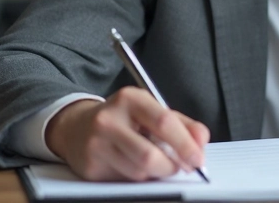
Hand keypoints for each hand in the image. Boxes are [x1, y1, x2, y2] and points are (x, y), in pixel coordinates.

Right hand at [45, 88, 210, 181]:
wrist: (77, 127)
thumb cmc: (124, 119)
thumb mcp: (152, 111)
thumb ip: (182, 124)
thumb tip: (202, 140)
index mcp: (131, 98)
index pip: (163, 121)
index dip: (185, 144)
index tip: (198, 158)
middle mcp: (109, 119)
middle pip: (150, 155)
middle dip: (171, 167)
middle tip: (180, 168)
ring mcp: (97, 143)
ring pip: (138, 172)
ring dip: (155, 174)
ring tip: (155, 163)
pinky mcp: (90, 166)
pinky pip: (124, 180)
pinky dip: (138, 178)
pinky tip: (134, 166)